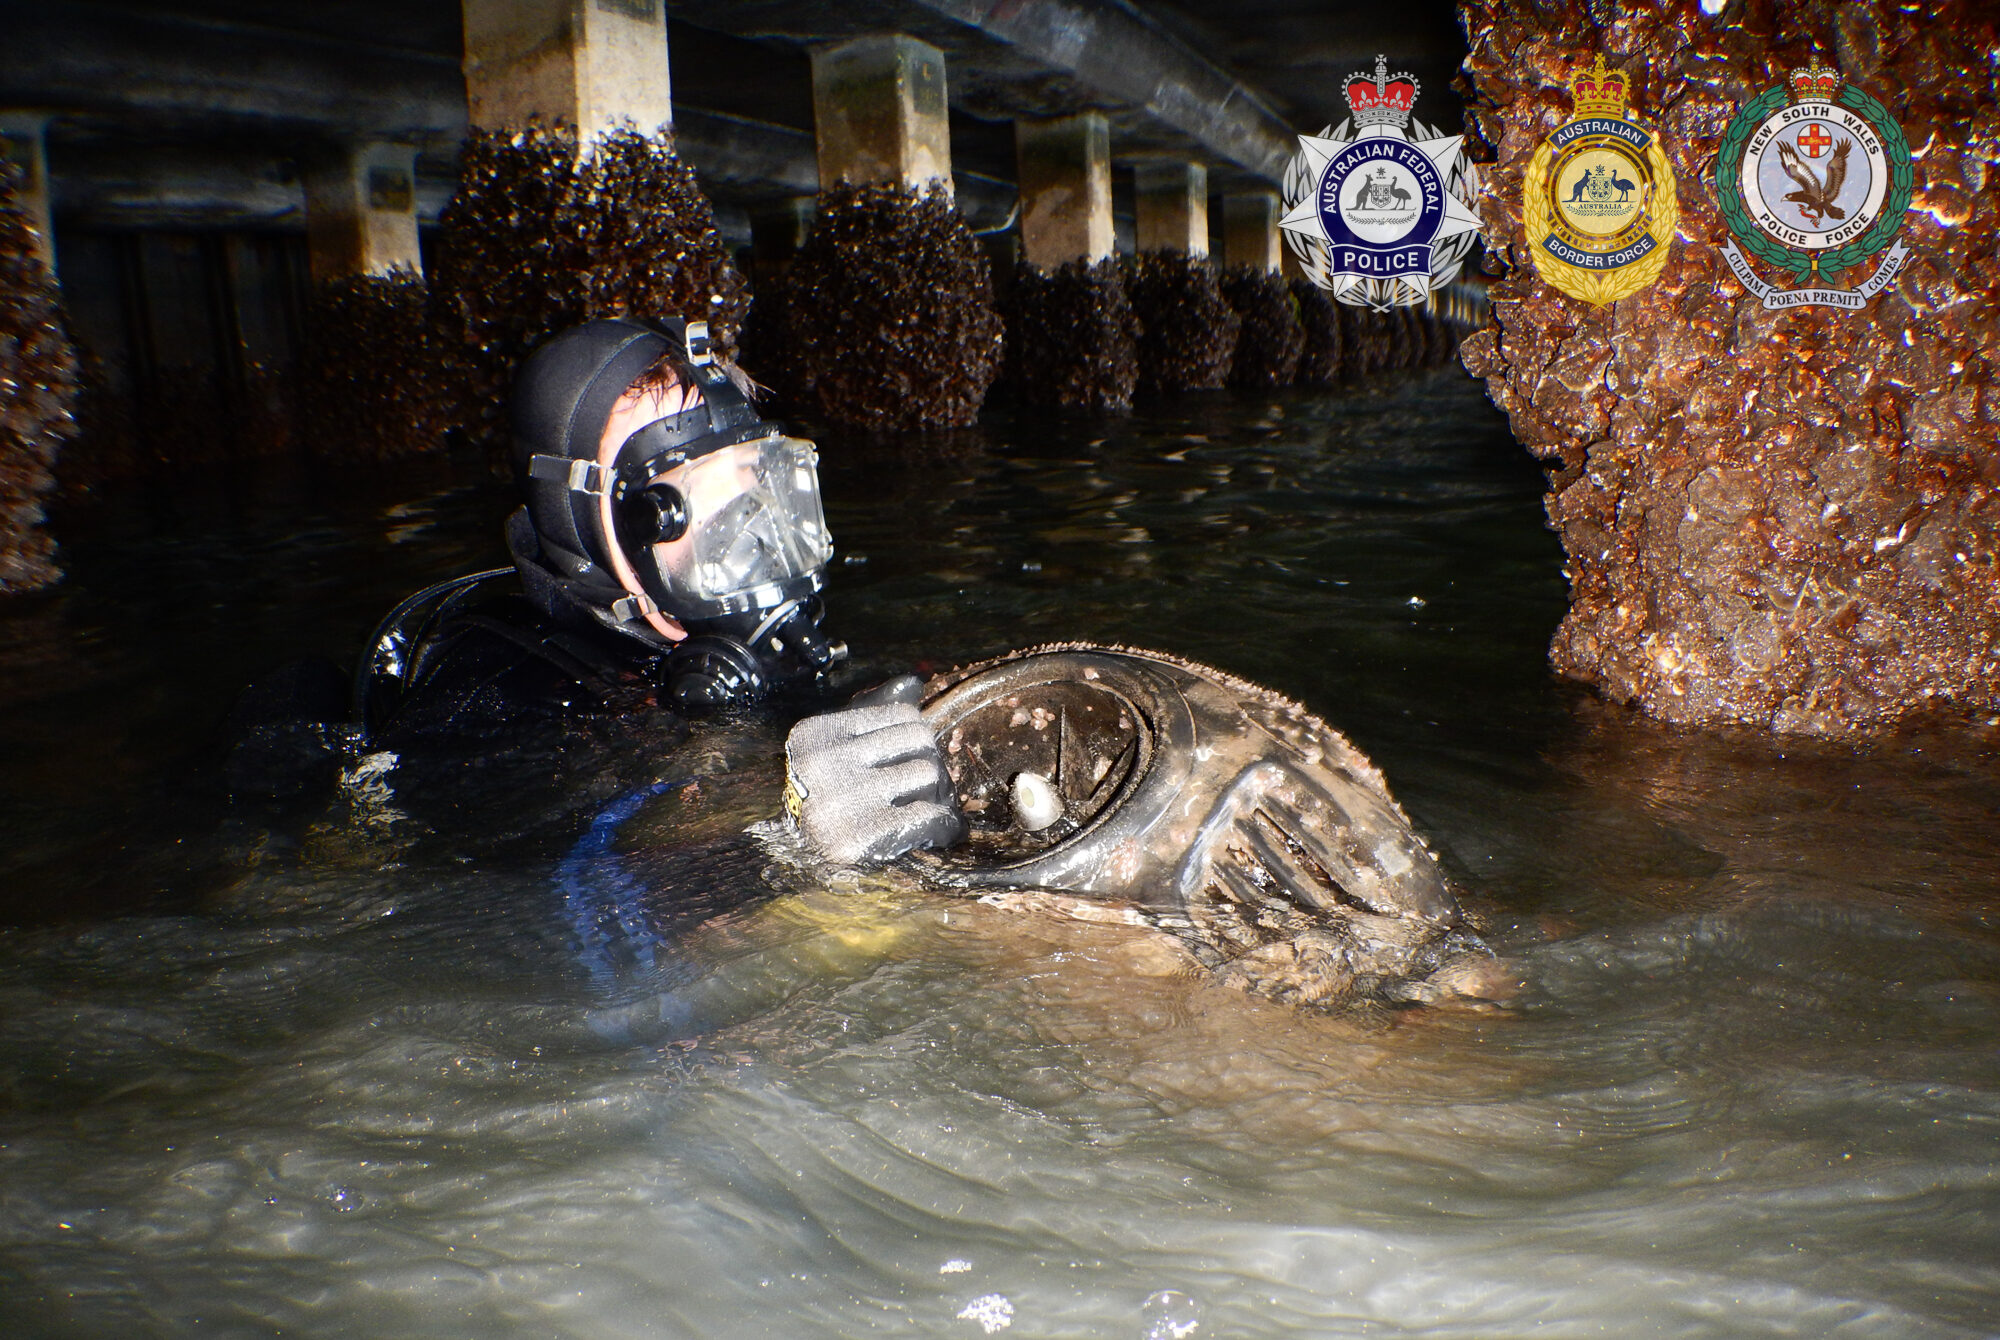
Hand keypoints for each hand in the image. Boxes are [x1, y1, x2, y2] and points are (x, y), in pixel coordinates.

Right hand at [784, 676, 965, 865]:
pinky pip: (930, 815)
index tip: (916, 759)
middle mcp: (827, 762)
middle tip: (932, 787)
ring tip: (933, 809)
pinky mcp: (863, 837)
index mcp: (818, 734)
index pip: (901, 714)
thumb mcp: (832, 751)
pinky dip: (946, 825)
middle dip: (933, 762)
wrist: (787, 860)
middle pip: (919, 739)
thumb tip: (914, 683)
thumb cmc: (819, 798)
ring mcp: (845, 799)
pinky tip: (947, 831)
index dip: (918, 738)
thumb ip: (870, 718)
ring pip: (927, 772)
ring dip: (939, 794)